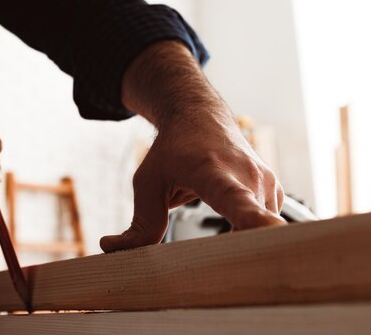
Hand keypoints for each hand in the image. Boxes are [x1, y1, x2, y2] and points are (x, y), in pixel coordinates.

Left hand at [100, 41, 284, 251]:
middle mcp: (248, 178)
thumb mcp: (148, 182)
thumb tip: (113, 250)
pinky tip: (228, 226)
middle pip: (258, 231)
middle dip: (243, 259)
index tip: (271, 241)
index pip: (240, 205)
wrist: (199, 115)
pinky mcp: (275, 193)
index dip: (257, 226)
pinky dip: (246, 234)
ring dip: (239, 247)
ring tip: (218, 243)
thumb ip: (140, 224)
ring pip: (261, 234)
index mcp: (214, 175)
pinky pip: (264, 226)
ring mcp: (267, 185)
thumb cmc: (173, 148)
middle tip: (220, 274)